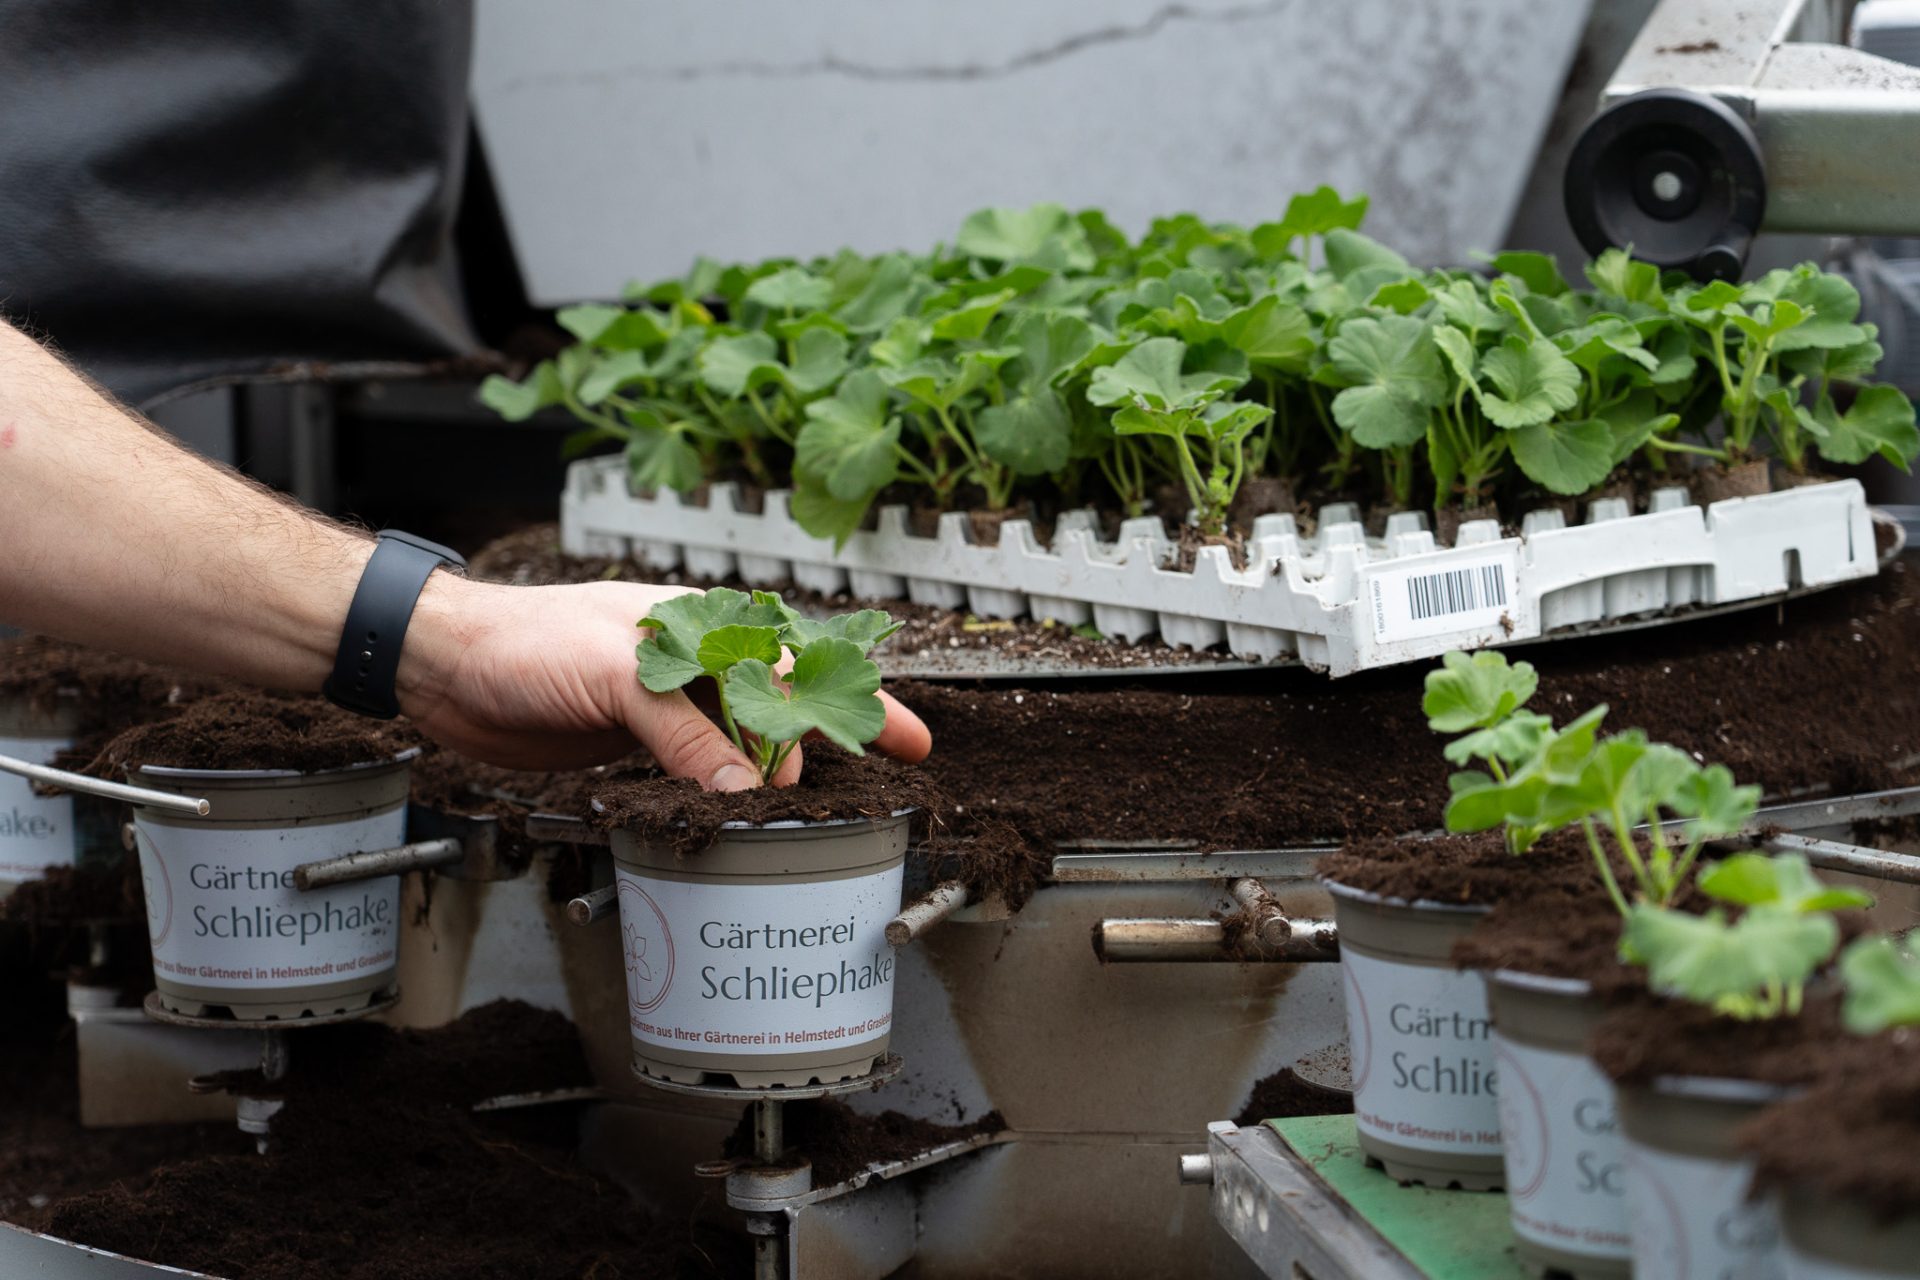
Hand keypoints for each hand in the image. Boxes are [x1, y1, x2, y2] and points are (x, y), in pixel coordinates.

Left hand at [396, 575, 932, 786]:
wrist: (444, 664)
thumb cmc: (524, 642)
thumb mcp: (616, 677)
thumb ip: (685, 733)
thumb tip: (749, 791)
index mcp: (703, 627)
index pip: (798, 666)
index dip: (856, 703)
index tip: (908, 741)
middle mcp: (694, 663)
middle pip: (786, 705)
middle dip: (841, 737)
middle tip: (894, 776)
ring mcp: (666, 705)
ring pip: (747, 742)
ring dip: (786, 774)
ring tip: (829, 810)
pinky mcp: (636, 742)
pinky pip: (701, 769)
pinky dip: (732, 793)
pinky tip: (751, 814)